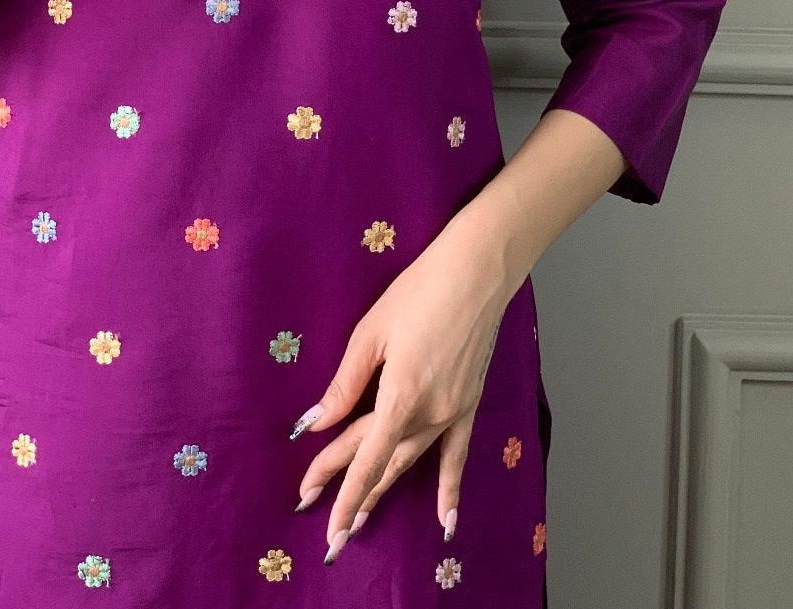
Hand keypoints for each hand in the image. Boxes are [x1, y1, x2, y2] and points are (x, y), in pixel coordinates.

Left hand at [289, 204, 515, 563]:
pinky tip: (446, 521)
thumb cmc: (419, 290)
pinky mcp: (469, 404)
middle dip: (349, 488)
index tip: (316, 513)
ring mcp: (453, 411)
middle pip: (380, 458)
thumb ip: (345, 383)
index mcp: (400, 395)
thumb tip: (315, 423)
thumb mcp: (371, 332)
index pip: (363, 455)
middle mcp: (429, 413)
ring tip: (360, 520)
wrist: (477, 271)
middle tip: (316, 512)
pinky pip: (456, 455)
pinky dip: (449, 489)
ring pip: (410, 460)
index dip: (339, 488)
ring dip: (384, 490)